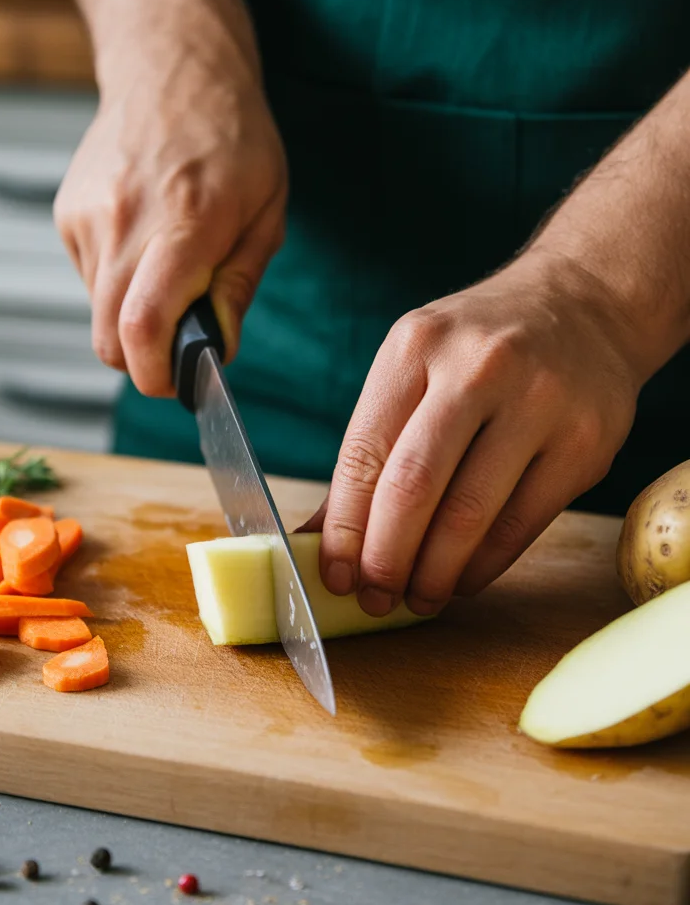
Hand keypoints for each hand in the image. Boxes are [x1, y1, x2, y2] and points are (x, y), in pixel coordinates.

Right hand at [54, 6, 287, 394]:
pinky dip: (117, 281)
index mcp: (186, 223)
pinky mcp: (66, 214)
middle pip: (108, 338)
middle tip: (179, 341)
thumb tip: (219, 349)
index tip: (177, 383)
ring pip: (98, 312)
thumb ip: (239, 285)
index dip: (156, 374)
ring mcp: (87, 217)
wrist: (171, 67)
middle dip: (142, 358)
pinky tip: (142, 239)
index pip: (145, 326)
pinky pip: (89, 278)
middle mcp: (125, 222)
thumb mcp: (266, 211)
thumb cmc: (232, 135)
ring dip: (132, 314)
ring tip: (167, 265)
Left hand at [304, 257, 641, 616]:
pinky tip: (462, 579)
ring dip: (434, 573)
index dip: (344, 527)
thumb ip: (370, 448)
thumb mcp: (415, 366)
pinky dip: (482, 566)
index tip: (333, 574)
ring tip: (416, 598)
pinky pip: (520, 525)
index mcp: (417, 346)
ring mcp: (539, 403)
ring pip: (469, 514)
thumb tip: (319, 537)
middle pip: (413, 486)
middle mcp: (478, 367)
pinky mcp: (585, 443)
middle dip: (384, 558)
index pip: (364, 453)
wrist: (584, 306)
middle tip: (374, 597)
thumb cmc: (479, 349)